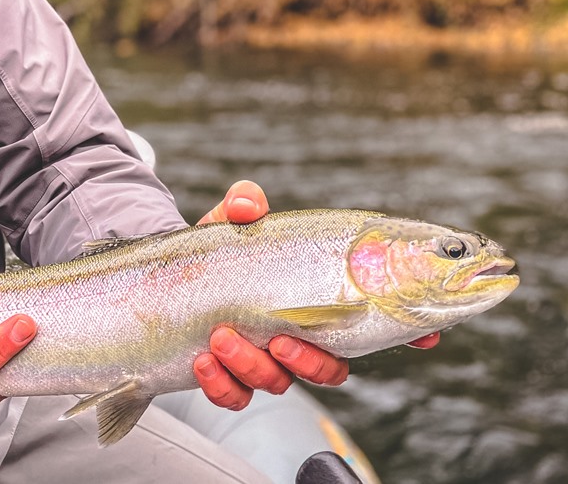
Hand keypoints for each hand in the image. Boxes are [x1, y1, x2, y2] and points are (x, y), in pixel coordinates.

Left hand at [193, 182, 438, 409]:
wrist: (173, 277)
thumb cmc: (219, 249)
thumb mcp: (231, 223)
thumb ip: (243, 205)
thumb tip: (245, 203)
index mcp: (314, 300)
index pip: (371, 321)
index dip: (408, 331)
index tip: (426, 335)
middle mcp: (297, 337)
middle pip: (330, 368)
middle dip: (309, 360)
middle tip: (279, 338)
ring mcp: (264, 361)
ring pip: (279, 383)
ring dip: (253, 364)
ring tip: (222, 336)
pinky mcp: (229, 379)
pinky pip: (235, 397)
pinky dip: (222, 384)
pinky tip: (204, 360)